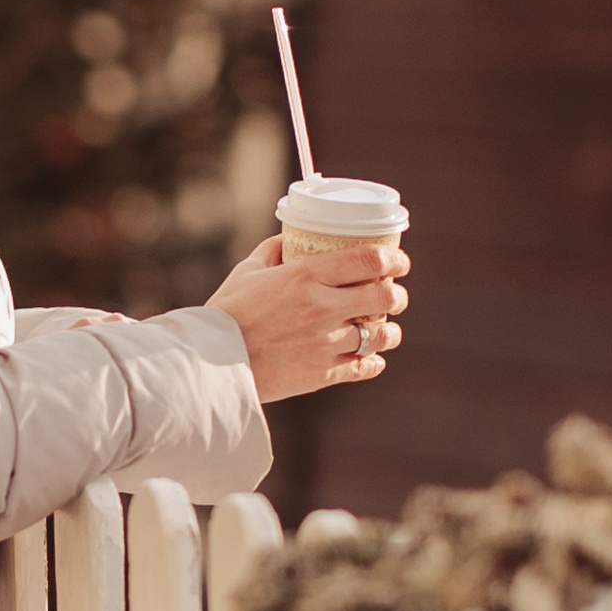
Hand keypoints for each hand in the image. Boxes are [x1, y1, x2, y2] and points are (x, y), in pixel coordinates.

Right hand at [207, 235, 408, 400]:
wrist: (212, 362)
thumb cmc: (226, 312)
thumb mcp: (248, 271)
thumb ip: (273, 250)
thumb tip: (291, 237)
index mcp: (306, 277)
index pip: (368, 260)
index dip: (393, 259)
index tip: (399, 261)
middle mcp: (322, 308)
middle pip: (384, 297)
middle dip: (397, 294)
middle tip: (394, 294)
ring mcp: (325, 342)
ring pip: (381, 335)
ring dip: (390, 331)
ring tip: (386, 330)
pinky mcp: (322, 373)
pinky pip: (364, 367)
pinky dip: (373, 362)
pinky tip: (371, 358)